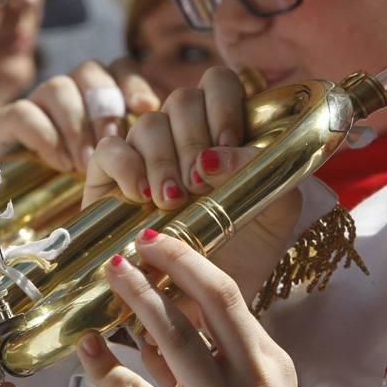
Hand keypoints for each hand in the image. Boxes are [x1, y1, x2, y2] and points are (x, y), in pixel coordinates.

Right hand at [0, 58, 159, 172]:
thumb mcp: (121, 166)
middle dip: (104, 109)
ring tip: (86, 164)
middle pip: (90, 71)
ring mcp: (38, 103)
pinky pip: (23, 112)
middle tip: (112, 143)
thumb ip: (140, 144)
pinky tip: (62, 163)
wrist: (27, 201)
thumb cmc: (88, 184)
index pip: (120, 67)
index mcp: (102, 93)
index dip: (134, 83)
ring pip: (58, 87)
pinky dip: (46, 137)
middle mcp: (71, 89)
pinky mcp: (7, 122)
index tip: (146, 108)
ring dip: (76, 126)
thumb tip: (162, 128)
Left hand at [76, 230, 301, 386]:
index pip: (230, 299)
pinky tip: (86, 346)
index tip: (162, 246)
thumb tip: (158, 331)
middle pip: (210, 298)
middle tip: (137, 242)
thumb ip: (213, 368)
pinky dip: (103, 363)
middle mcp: (248, 378)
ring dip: (137, 294)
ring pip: (172, 332)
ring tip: (111, 269)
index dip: (192, 264)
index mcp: (270, 367)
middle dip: (170, 261)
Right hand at [84, 65, 301, 301]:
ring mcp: (146, 155)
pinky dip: (127, 166)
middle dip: (194, 138)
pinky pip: (110, 148)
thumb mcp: (277, 210)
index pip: (220, 83)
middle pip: (183, 99)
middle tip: (201, 184)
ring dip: (164, 159)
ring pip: (149, 123)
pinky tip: (142, 195)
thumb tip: (215, 155)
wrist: (208, 303)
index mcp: (225, 131)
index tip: (228, 142)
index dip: (224, 103)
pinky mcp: (109, 178)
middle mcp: (184, 136)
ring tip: (173, 201)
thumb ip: (265, 169)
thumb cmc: (245, 255)